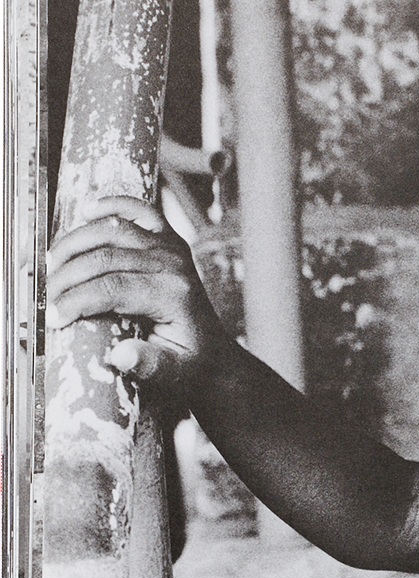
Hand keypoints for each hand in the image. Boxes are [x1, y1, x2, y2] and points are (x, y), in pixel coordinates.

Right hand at [46, 196, 229, 386]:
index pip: (112, 289)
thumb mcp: (174, 373)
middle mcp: (173, 265)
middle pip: (105, 258)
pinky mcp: (169, 240)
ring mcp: (172, 248)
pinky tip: (88, 211)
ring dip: (75, 243)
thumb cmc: (189, 362)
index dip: (76, 301)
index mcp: (173, 295)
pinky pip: (140, 210)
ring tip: (52, 266)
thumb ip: (149, 365)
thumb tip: (121, 355)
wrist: (212, 352)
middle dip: (67, 276)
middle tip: (48, 297)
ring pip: (112, 230)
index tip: (53, 319)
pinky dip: (113, 204)